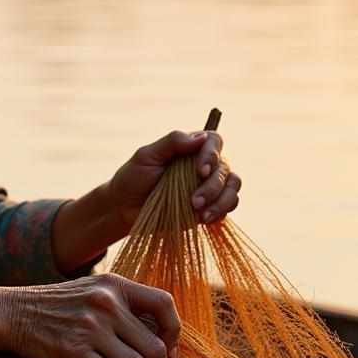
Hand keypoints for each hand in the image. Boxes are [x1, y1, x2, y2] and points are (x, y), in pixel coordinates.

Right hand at [0, 273, 179, 357]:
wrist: (11, 313)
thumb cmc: (55, 307)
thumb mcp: (91, 292)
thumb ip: (122, 306)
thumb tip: (159, 339)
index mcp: (115, 285)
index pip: (164, 303)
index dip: (174, 331)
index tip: (170, 353)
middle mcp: (107, 303)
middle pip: (155, 346)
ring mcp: (91, 326)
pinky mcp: (75, 350)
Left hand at [107, 128, 241, 231]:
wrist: (124, 208)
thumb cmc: (133, 177)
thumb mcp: (146, 156)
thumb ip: (172, 142)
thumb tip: (201, 137)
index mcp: (190, 149)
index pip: (214, 142)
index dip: (212, 155)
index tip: (200, 170)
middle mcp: (203, 166)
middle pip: (225, 169)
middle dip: (213, 186)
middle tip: (194, 201)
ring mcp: (208, 187)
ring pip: (232, 187)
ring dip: (222, 201)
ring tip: (202, 215)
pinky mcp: (208, 207)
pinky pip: (228, 207)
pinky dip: (220, 212)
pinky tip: (204, 220)